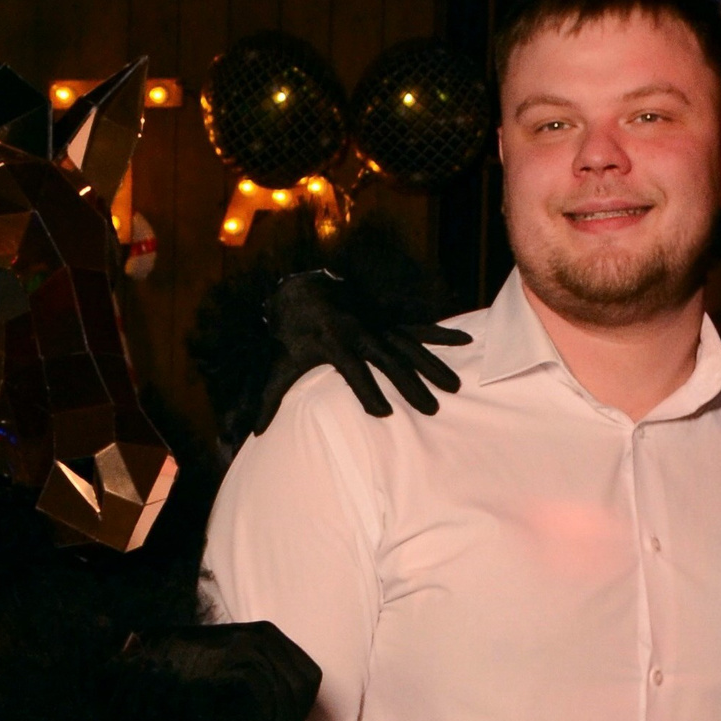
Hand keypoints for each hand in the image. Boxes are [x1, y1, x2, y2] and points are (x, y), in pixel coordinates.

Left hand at [254, 272, 471, 430]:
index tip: (384, 415)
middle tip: (431, 410)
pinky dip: (442, 335)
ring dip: (433, 367)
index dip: (368, 392)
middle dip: (410, 384)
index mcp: (334, 343)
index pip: (354, 372)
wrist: (305, 290)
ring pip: (410, 347)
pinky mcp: (389, 322)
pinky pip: (419, 329)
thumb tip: (255, 431)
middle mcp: (361, 332)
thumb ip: (270, 397)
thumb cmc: (291, 334)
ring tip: (453, 388)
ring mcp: (378, 325)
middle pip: (390, 361)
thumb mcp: (279, 362)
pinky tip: (466, 341)